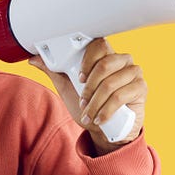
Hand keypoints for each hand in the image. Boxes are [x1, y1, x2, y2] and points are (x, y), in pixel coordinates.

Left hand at [29, 38, 145, 153]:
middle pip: (105, 64)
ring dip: (95, 102)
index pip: (99, 44)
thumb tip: (33, 58)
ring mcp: (134, 73)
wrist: (108, 130)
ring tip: (89, 114)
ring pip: (111, 83)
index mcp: (105, 55)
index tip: (78, 77)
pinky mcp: (141, 88)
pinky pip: (121, 96)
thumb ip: (55, 72)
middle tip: (83, 100)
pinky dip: (106, 110)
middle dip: (89, 87)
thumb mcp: (68, 88)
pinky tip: (100, 119)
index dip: (87, 60)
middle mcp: (122, 60)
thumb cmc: (90, 106)